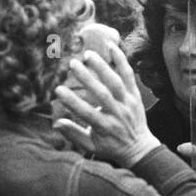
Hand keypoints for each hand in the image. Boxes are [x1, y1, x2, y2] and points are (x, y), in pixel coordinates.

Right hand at [53, 43, 159, 167]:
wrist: (139, 149)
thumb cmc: (111, 147)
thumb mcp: (91, 146)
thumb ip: (74, 134)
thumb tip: (56, 123)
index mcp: (105, 127)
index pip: (86, 113)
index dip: (72, 101)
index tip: (58, 90)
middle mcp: (117, 113)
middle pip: (101, 94)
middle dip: (87, 78)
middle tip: (73, 64)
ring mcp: (128, 103)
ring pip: (116, 82)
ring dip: (102, 66)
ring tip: (88, 54)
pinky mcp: (135, 95)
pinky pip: (129, 75)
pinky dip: (121, 60)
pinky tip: (111, 46)